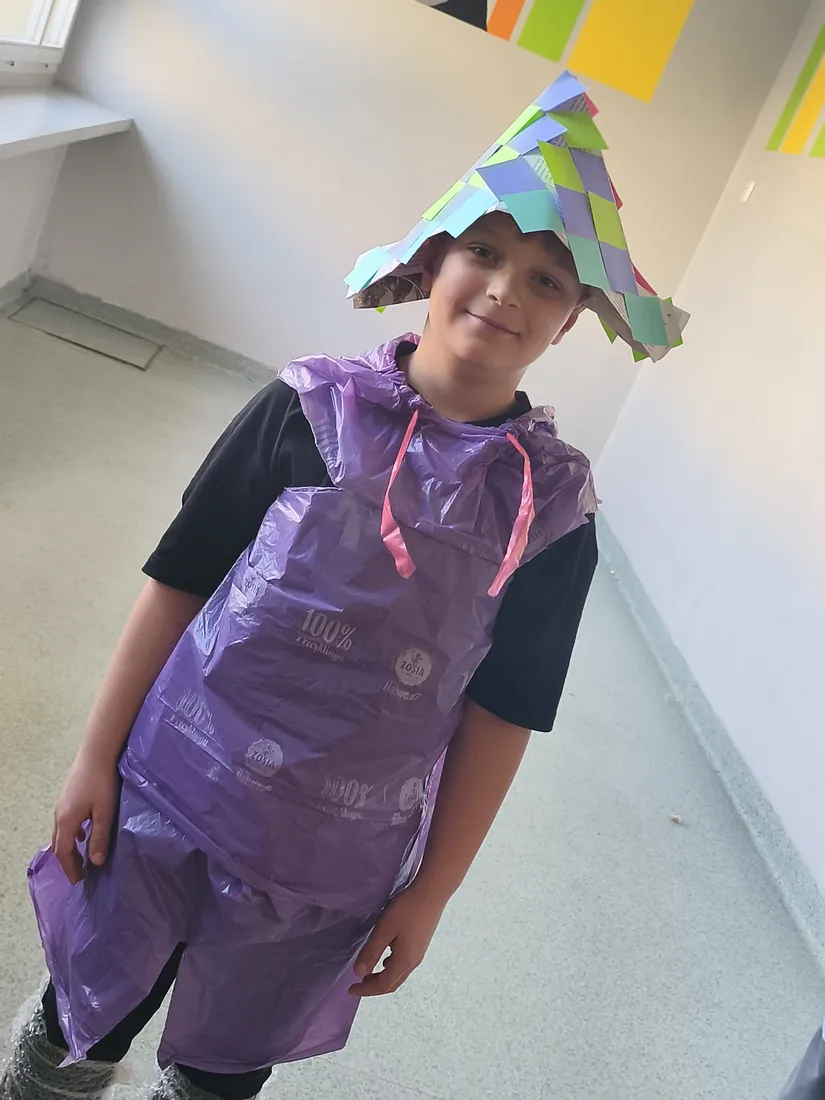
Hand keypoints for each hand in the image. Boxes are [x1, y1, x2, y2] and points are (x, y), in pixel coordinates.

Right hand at [52, 752, 118, 884]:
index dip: (70, 868)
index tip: (79, 881)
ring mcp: (62, 803)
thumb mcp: (104, 812)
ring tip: (81, 856)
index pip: (63, 852)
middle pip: (58, 844)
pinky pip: (65, 822)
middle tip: (79, 872)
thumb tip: (96, 862)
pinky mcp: (68, 795)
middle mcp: (59, 814)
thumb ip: (99, 837)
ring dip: (69, 847)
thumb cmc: (103, 782)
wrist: (97, 752)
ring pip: (61, 832)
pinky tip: (83, 832)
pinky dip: (71, 833)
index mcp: (66, 821)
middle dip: (67, 860)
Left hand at [349, 883, 446, 997]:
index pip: (383, 985)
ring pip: (399, 974)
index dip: (366, 990)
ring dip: (383, 977)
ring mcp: (419, 953)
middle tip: (357, 984)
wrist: (432, 893)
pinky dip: (391, 968)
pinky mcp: (421, 944)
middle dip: (374, 987)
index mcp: (404, 961)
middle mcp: (413, 962)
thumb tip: (358, 973)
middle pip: (392, 983)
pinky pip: (404, 964)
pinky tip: (386, 958)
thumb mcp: (384, 929)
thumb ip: (371, 951)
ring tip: (369, 973)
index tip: (350, 990)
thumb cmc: (406, 909)